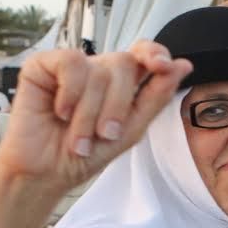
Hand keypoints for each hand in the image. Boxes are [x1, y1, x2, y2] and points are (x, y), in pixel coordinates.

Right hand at [0, 42, 191, 227]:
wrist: (46, 175)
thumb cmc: (85, 155)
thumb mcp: (130, 130)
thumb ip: (156, 97)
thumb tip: (184, 65)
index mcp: (120, 82)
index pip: (143, 53)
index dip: (154, 53)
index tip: (163, 67)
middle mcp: (96, 69)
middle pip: (123, 63)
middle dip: (118, 105)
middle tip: (106, 135)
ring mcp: (69, 66)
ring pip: (97, 69)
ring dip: (90, 113)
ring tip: (78, 139)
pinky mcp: (42, 66)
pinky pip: (70, 63)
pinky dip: (70, 94)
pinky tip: (60, 112)